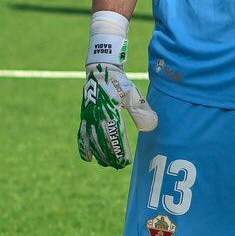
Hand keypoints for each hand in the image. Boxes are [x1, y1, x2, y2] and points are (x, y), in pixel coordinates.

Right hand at [78, 12, 156, 167]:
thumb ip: (142, 110)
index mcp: (109, 111)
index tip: (126, 162)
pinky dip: (84, 147)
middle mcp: (96, 116)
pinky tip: (88, 159)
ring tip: (106, 165)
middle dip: (110, 156)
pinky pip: (81, 135)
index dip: (119, 151)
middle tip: (119, 167)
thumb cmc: (119, 81)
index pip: (114, 136)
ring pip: (91, 141)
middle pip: (102, 142)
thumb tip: (152, 126)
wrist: (100, 68)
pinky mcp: (85, 117)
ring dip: (99, 154)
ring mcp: (88, 117)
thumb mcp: (133, 94)